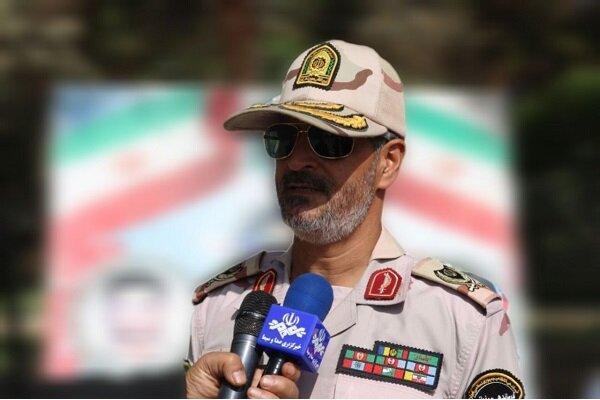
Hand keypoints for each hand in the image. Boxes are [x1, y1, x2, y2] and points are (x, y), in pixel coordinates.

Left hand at [186, 352, 300, 398]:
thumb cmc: (201, 386)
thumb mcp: (208, 365)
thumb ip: (225, 360)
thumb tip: (241, 376)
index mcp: (258, 375)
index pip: (286, 370)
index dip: (292, 368)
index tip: (286, 367)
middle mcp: (265, 391)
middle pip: (291, 389)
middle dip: (284, 383)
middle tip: (264, 382)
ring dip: (272, 397)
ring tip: (251, 394)